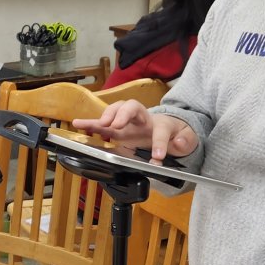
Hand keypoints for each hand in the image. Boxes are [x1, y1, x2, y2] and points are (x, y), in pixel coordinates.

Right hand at [72, 101, 198, 160]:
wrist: (167, 129)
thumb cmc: (175, 133)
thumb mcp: (187, 138)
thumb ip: (185, 141)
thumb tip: (177, 143)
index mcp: (161, 123)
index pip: (161, 130)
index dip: (159, 142)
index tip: (157, 157)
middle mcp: (143, 118)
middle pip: (133, 107)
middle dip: (123, 114)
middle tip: (117, 126)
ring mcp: (128, 121)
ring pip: (116, 111)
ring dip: (106, 116)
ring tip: (98, 124)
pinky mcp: (117, 128)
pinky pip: (103, 124)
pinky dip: (90, 123)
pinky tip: (78, 124)